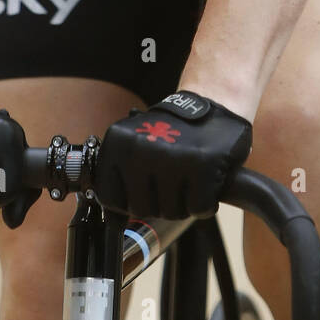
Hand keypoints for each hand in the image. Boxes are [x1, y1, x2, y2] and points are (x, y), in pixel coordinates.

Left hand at [93, 91, 252, 219]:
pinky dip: (205, 203)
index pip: (109, 198)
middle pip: (141, 209)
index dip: (129, 200)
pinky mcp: (201, 165)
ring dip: (183, 203)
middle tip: (171, 182)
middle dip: (159, 203)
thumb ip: (118, 171)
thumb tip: (108, 213)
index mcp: (117, 142)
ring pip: (171, 212)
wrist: (211, 106)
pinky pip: (198, 208)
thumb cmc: (171, 132)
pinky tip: (205, 183)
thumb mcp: (133, 141)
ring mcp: (170, 157)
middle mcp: (139, 149)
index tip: (144, 188)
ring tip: (188, 179)